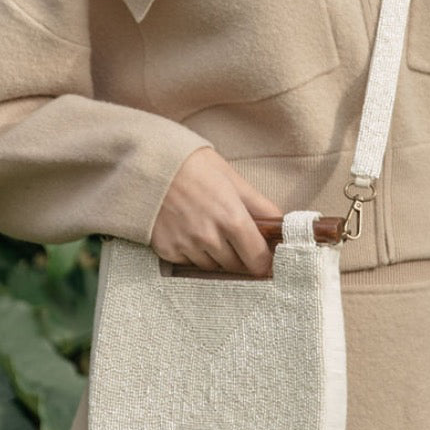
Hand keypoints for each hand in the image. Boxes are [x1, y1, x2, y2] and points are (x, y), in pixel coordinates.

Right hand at [150, 146, 281, 277]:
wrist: (148, 163)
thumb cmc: (194, 165)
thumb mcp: (232, 178)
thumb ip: (260, 205)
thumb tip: (281, 223)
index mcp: (232, 219)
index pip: (258, 260)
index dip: (264, 262)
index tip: (265, 258)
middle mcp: (210, 238)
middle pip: (236, 266)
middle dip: (240, 256)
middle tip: (236, 239)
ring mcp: (186, 246)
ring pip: (211, 267)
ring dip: (216, 256)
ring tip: (209, 230)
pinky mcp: (166, 250)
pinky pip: (188, 262)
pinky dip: (193, 253)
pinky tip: (188, 231)